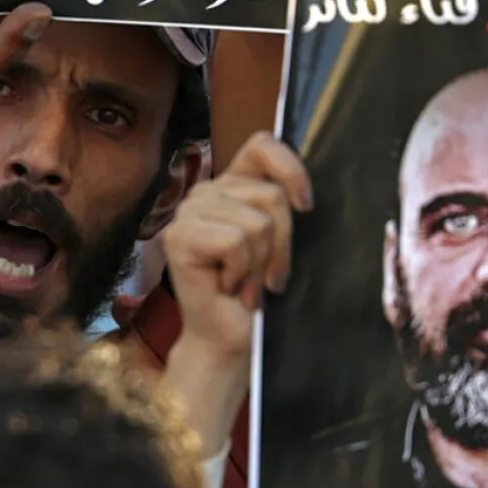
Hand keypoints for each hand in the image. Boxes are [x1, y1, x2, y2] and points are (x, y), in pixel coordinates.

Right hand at [164, 132, 312, 358]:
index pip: (262, 145)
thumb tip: (308, 195)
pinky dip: (243, 272)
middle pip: (270, 195)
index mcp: (231, 185)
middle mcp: (206, 191)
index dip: (290, 168)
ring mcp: (187, 212)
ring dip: (261, 265)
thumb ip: (285, 209)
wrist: (228, 341)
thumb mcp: (279, 243)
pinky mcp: (178, 237)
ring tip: (248, 285)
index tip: (306, 206)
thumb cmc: (258, 294)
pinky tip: (229, 287)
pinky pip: (235, 241)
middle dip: (282, 244)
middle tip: (269, 276)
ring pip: (255, 222)